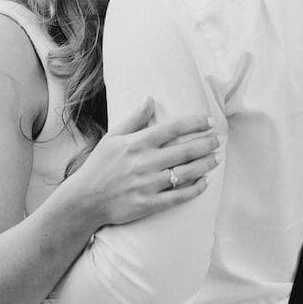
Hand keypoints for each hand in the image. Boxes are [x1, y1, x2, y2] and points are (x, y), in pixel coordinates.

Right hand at [73, 99, 219, 227]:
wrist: (84, 200)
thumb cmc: (98, 166)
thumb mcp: (112, 138)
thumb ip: (134, 119)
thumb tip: (150, 98)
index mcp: (136, 144)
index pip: (172, 129)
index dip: (194, 123)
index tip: (209, 120)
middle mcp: (144, 163)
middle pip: (184, 151)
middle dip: (206, 143)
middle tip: (218, 140)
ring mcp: (147, 184)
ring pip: (185, 173)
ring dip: (204, 164)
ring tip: (215, 159)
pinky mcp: (148, 204)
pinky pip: (178, 197)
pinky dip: (194, 189)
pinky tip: (203, 182)